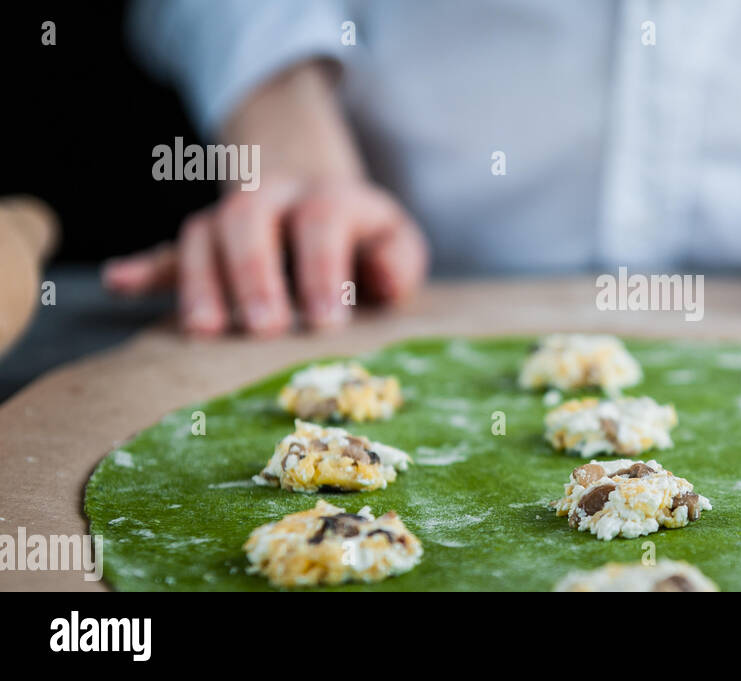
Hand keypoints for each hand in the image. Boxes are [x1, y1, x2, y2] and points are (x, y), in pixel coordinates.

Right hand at [102, 177, 427, 336]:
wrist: (318, 197)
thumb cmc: (365, 240)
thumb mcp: (395, 239)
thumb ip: (399, 258)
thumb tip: (381, 279)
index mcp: (328, 196)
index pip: (322, 220)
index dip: (324, 268)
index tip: (328, 321)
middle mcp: (273, 196)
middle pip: (250, 217)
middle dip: (255, 273)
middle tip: (265, 329)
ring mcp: (231, 216)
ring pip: (204, 232)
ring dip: (201, 280)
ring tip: (203, 331)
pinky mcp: (203, 243)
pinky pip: (169, 250)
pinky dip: (145, 267)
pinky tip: (120, 282)